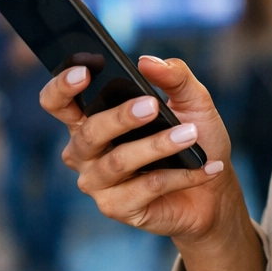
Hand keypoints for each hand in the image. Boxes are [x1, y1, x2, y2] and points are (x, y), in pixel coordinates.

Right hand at [40, 55, 244, 240]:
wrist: (213, 192)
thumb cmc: (195, 139)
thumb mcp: (192, 101)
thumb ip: (174, 76)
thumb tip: (148, 62)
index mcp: (90, 118)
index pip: (58, 102)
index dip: (62, 87)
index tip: (84, 72)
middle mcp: (86, 152)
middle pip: (88, 133)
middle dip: (120, 117)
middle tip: (152, 105)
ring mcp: (98, 183)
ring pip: (118, 162)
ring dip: (157, 146)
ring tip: (190, 134)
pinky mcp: (118, 208)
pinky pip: (146, 187)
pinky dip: (180, 175)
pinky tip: (206, 167)